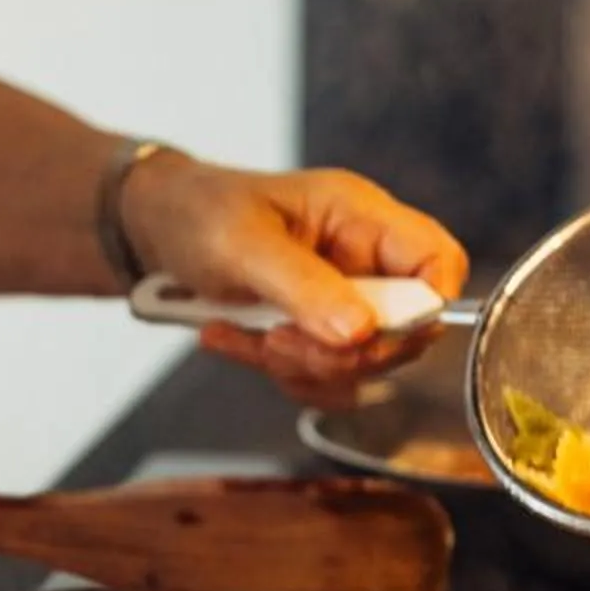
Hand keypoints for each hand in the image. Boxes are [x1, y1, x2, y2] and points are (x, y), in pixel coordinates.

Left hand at [120, 157, 468, 408]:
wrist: (151, 230)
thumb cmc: (196, 212)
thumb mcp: (242, 243)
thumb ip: (305, 286)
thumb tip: (361, 331)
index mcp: (361, 218)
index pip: (439, 263)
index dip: (425, 308)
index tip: (370, 334)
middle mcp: (363, 261)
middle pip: (405, 332)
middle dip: (341, 352)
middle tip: (280, 341)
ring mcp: (343, 301)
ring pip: (363, 365)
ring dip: (303, 368)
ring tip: (246, 336)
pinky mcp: (317, 333)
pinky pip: (325, 378)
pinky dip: (280, 374)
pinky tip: (234, 339)